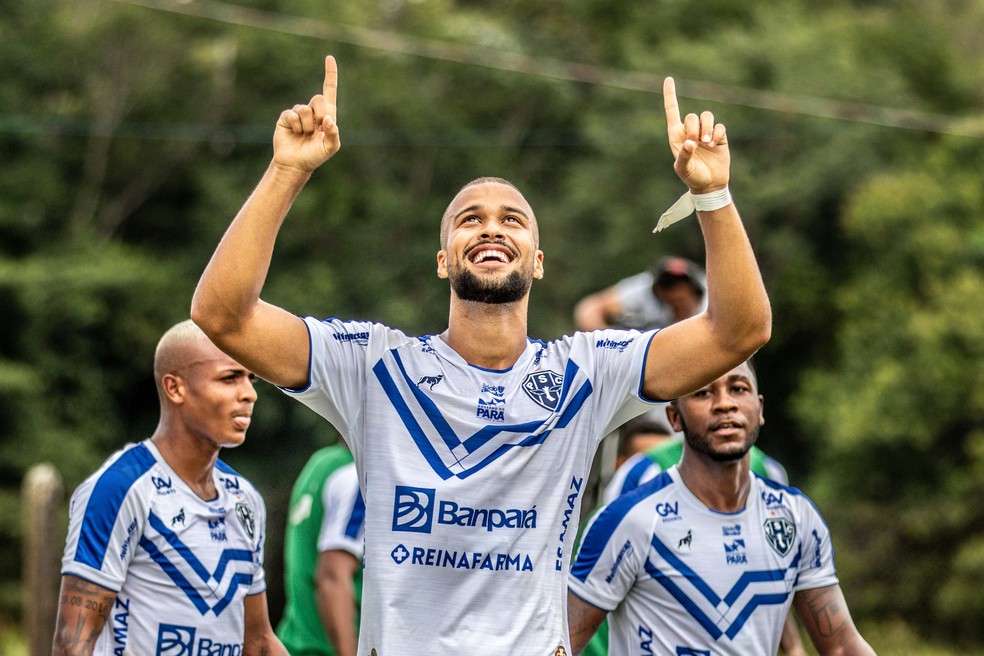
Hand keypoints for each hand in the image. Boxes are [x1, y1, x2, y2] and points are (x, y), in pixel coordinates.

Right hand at [273, 56, 340, 172]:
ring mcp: (298, 113)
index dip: (330, 74)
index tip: (329, 58)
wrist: (296, 164)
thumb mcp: (330, 147)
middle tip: (317, 128)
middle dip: (320, 114)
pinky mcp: (286, 117)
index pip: (329, 90)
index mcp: (327, 114)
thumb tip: (329, 120)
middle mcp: (313, 111)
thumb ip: (334, 133)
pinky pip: (292, 115)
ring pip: (305, 110)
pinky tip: (295, 134)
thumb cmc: (315, 155)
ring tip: (304, 135)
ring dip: (306, 126)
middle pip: (318, 99)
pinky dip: (296, 126)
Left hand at [663, 77, 729, 193]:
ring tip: (707, 143)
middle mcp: (690, 131)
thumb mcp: (683, 168)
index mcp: (676, 136)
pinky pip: (719, 126)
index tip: (668, 79)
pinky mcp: (719, 136)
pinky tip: (715, 145)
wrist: (710, 184)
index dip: (670, 95)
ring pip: (706, 117)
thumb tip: (690, 143)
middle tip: (696, 143)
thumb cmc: (692, 177)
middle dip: (694, 128)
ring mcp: (705, 133)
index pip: (672, 111)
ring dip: (707, 128)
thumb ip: (684, 155)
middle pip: (692, 116)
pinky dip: (717, 134)